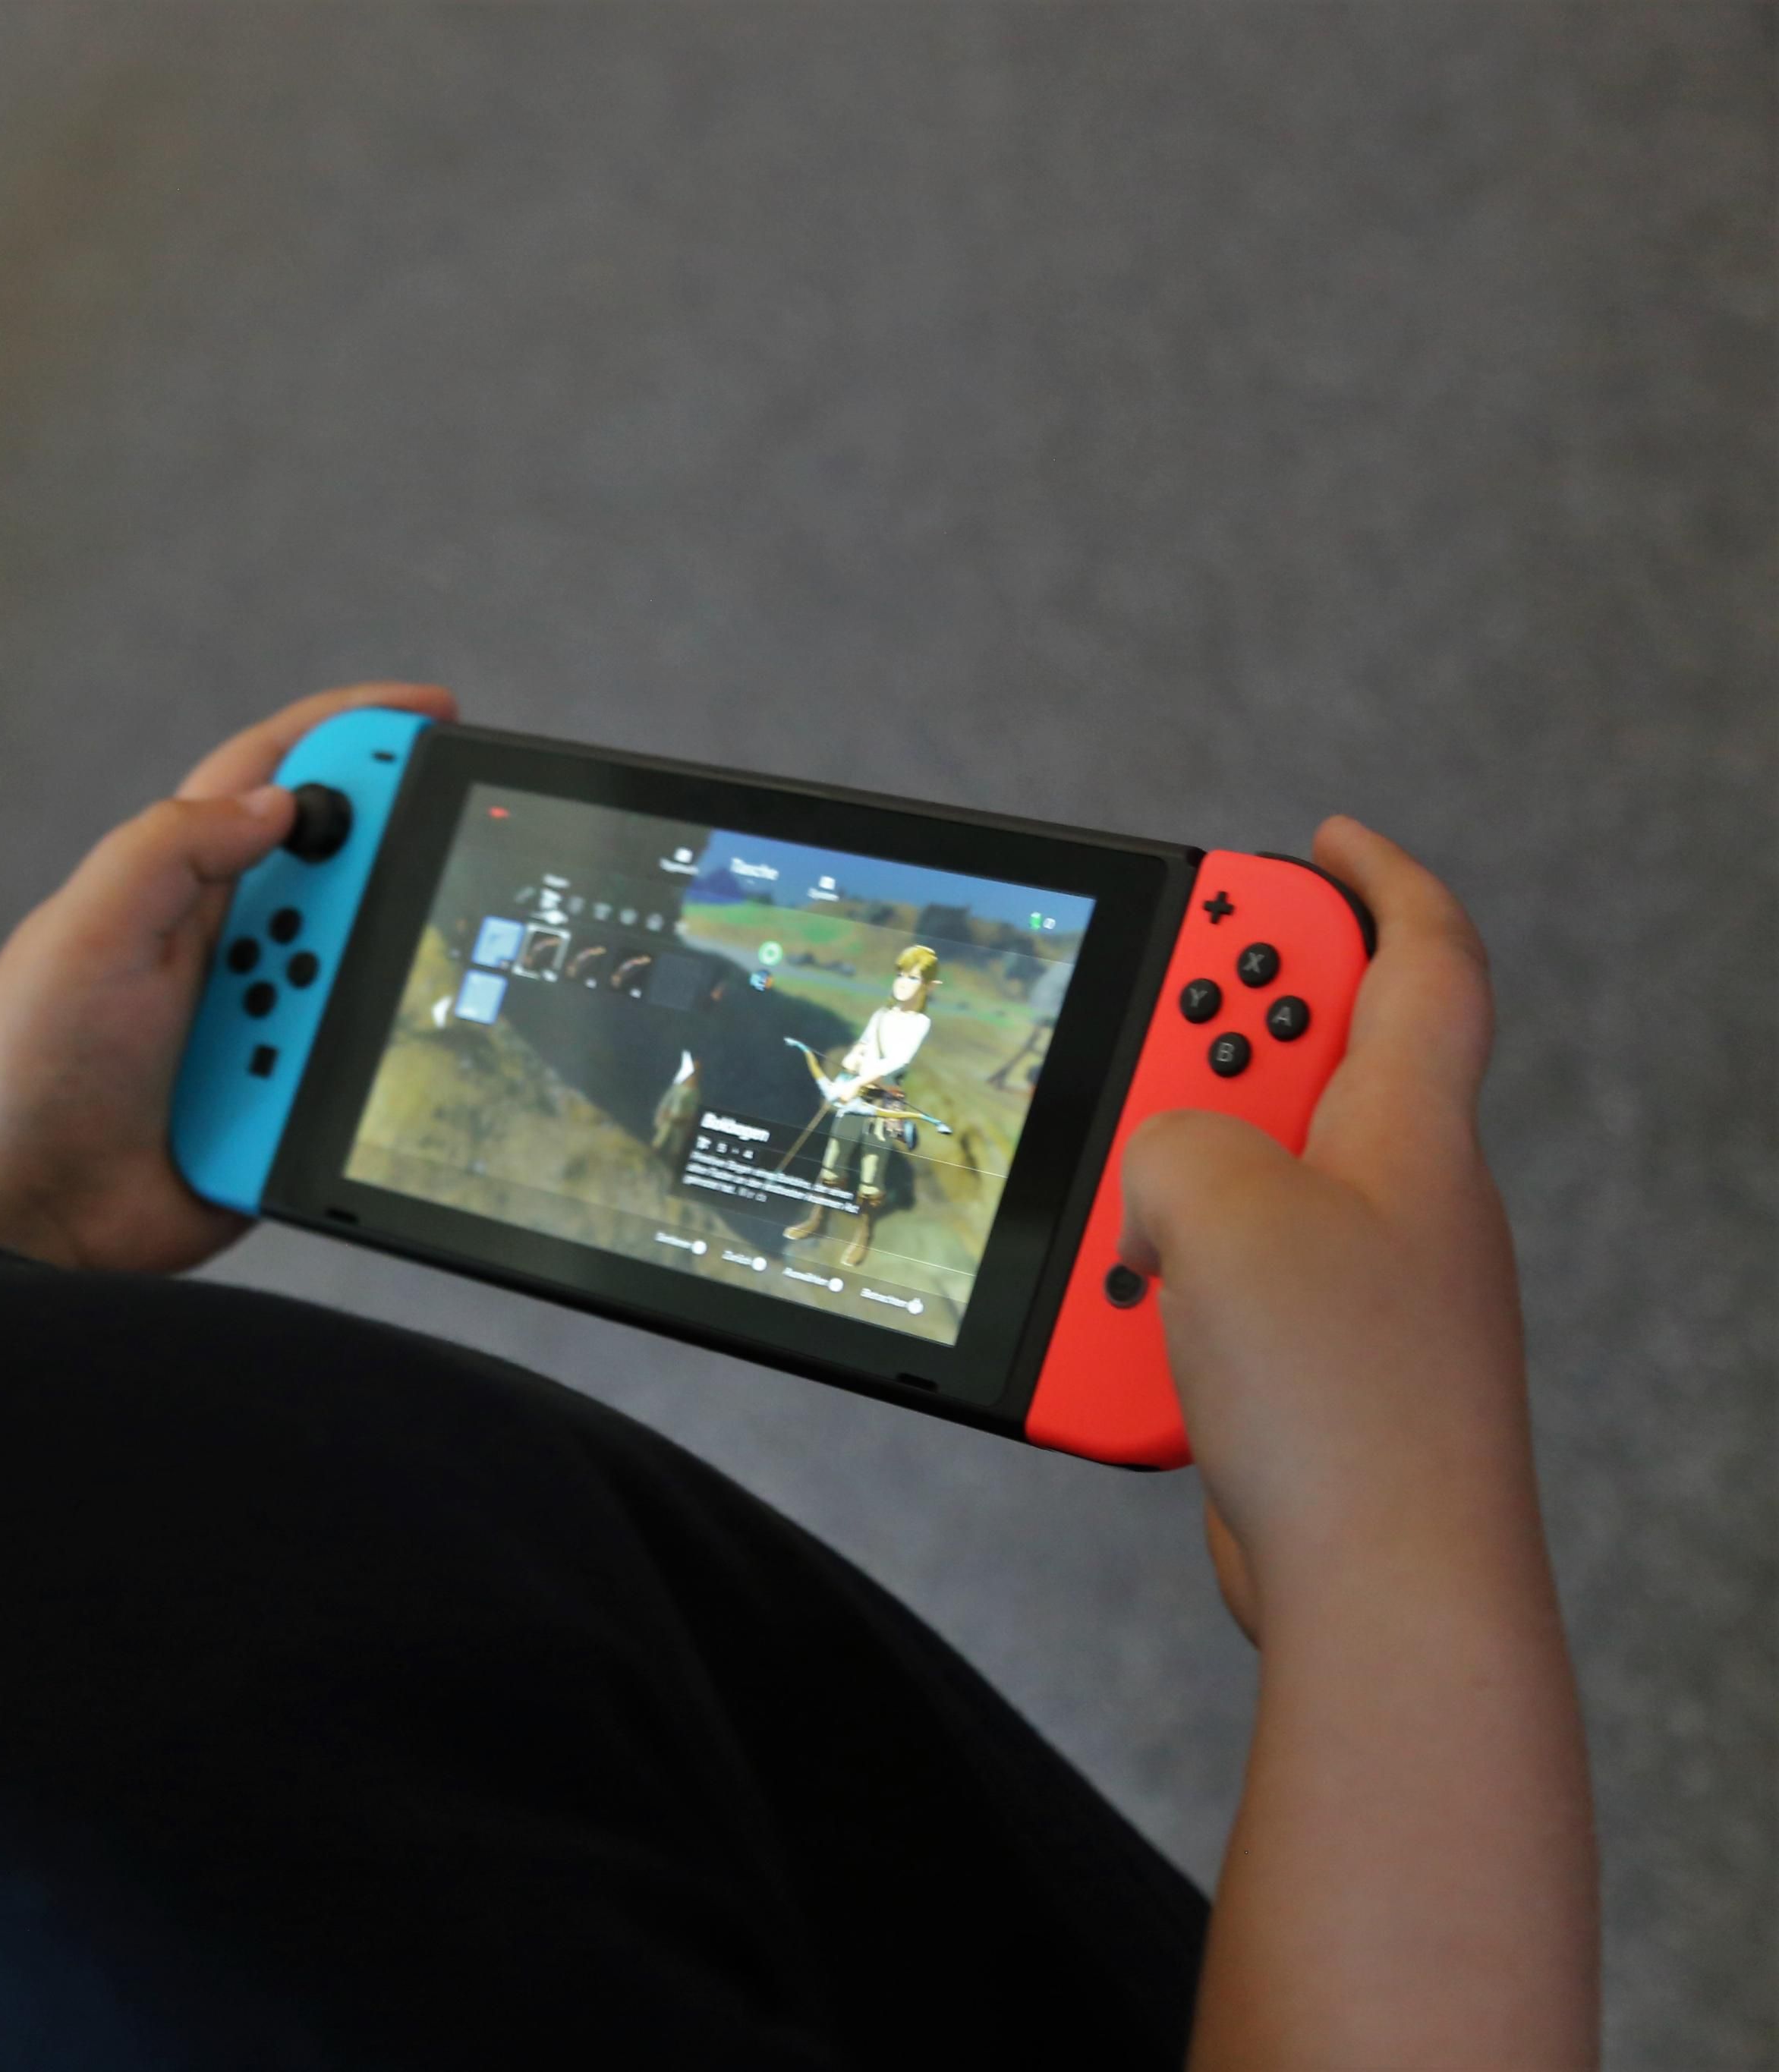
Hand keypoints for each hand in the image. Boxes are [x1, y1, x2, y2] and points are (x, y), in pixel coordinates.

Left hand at [0, 682, 457, 1272]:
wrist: (24, 1214)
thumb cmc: (27, 1068)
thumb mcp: (84, 933)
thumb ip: (171, 848)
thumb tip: (282, 799)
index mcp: (180, 883)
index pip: (278, 775)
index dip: (354, 734)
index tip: (436, 714)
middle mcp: (234, 944)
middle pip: (348, 873)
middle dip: (398, 868)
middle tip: (447, 872)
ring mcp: (266, 1024)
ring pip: (367, 976)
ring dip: (374, 988)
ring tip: (334, 1024)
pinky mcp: (286, 1101)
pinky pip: (360, 1069)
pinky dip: (371, 1068)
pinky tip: (362, 1083)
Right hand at [1119, 817, 1534, 1638]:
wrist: (1388, 1593)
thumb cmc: (1342, 1399)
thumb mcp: (1222, 1207)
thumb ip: (1174, 1134)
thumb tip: (1163, 1169)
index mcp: (1410, 1130)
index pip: (1420, 962)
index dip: (1371, 885)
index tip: (1308, 848)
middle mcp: (1405, 1198)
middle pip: (1312, 1063)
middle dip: (1215, 1037)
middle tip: (1143, 1024)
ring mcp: (1370, 1289)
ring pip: (1251, 1184)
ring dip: (1167, 1185)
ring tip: (1112, 1219)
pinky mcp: (1323, 1371)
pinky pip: (1229, 1288)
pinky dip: (1168, 1285)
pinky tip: (1121, 1327)